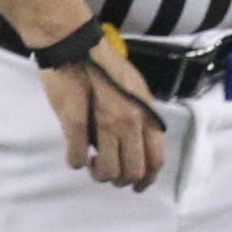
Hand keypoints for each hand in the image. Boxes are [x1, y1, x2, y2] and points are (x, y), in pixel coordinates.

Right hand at [39, 38, 164, 190]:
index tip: (137, 186)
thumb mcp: (136, 89)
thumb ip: (140, 116)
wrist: (74, 46)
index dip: (148, 178)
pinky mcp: (76, 124)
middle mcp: (131, 122)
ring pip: (106, 170)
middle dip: (120, 180)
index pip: (156, 158)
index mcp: (147, 114)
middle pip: (132, 170)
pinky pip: (77, 157)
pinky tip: (75, 156)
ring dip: (98, 174)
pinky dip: (75, 162)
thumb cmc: (104, 65)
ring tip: (91, 163)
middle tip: (107, 173)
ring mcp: (104, 124)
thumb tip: (137, 143)